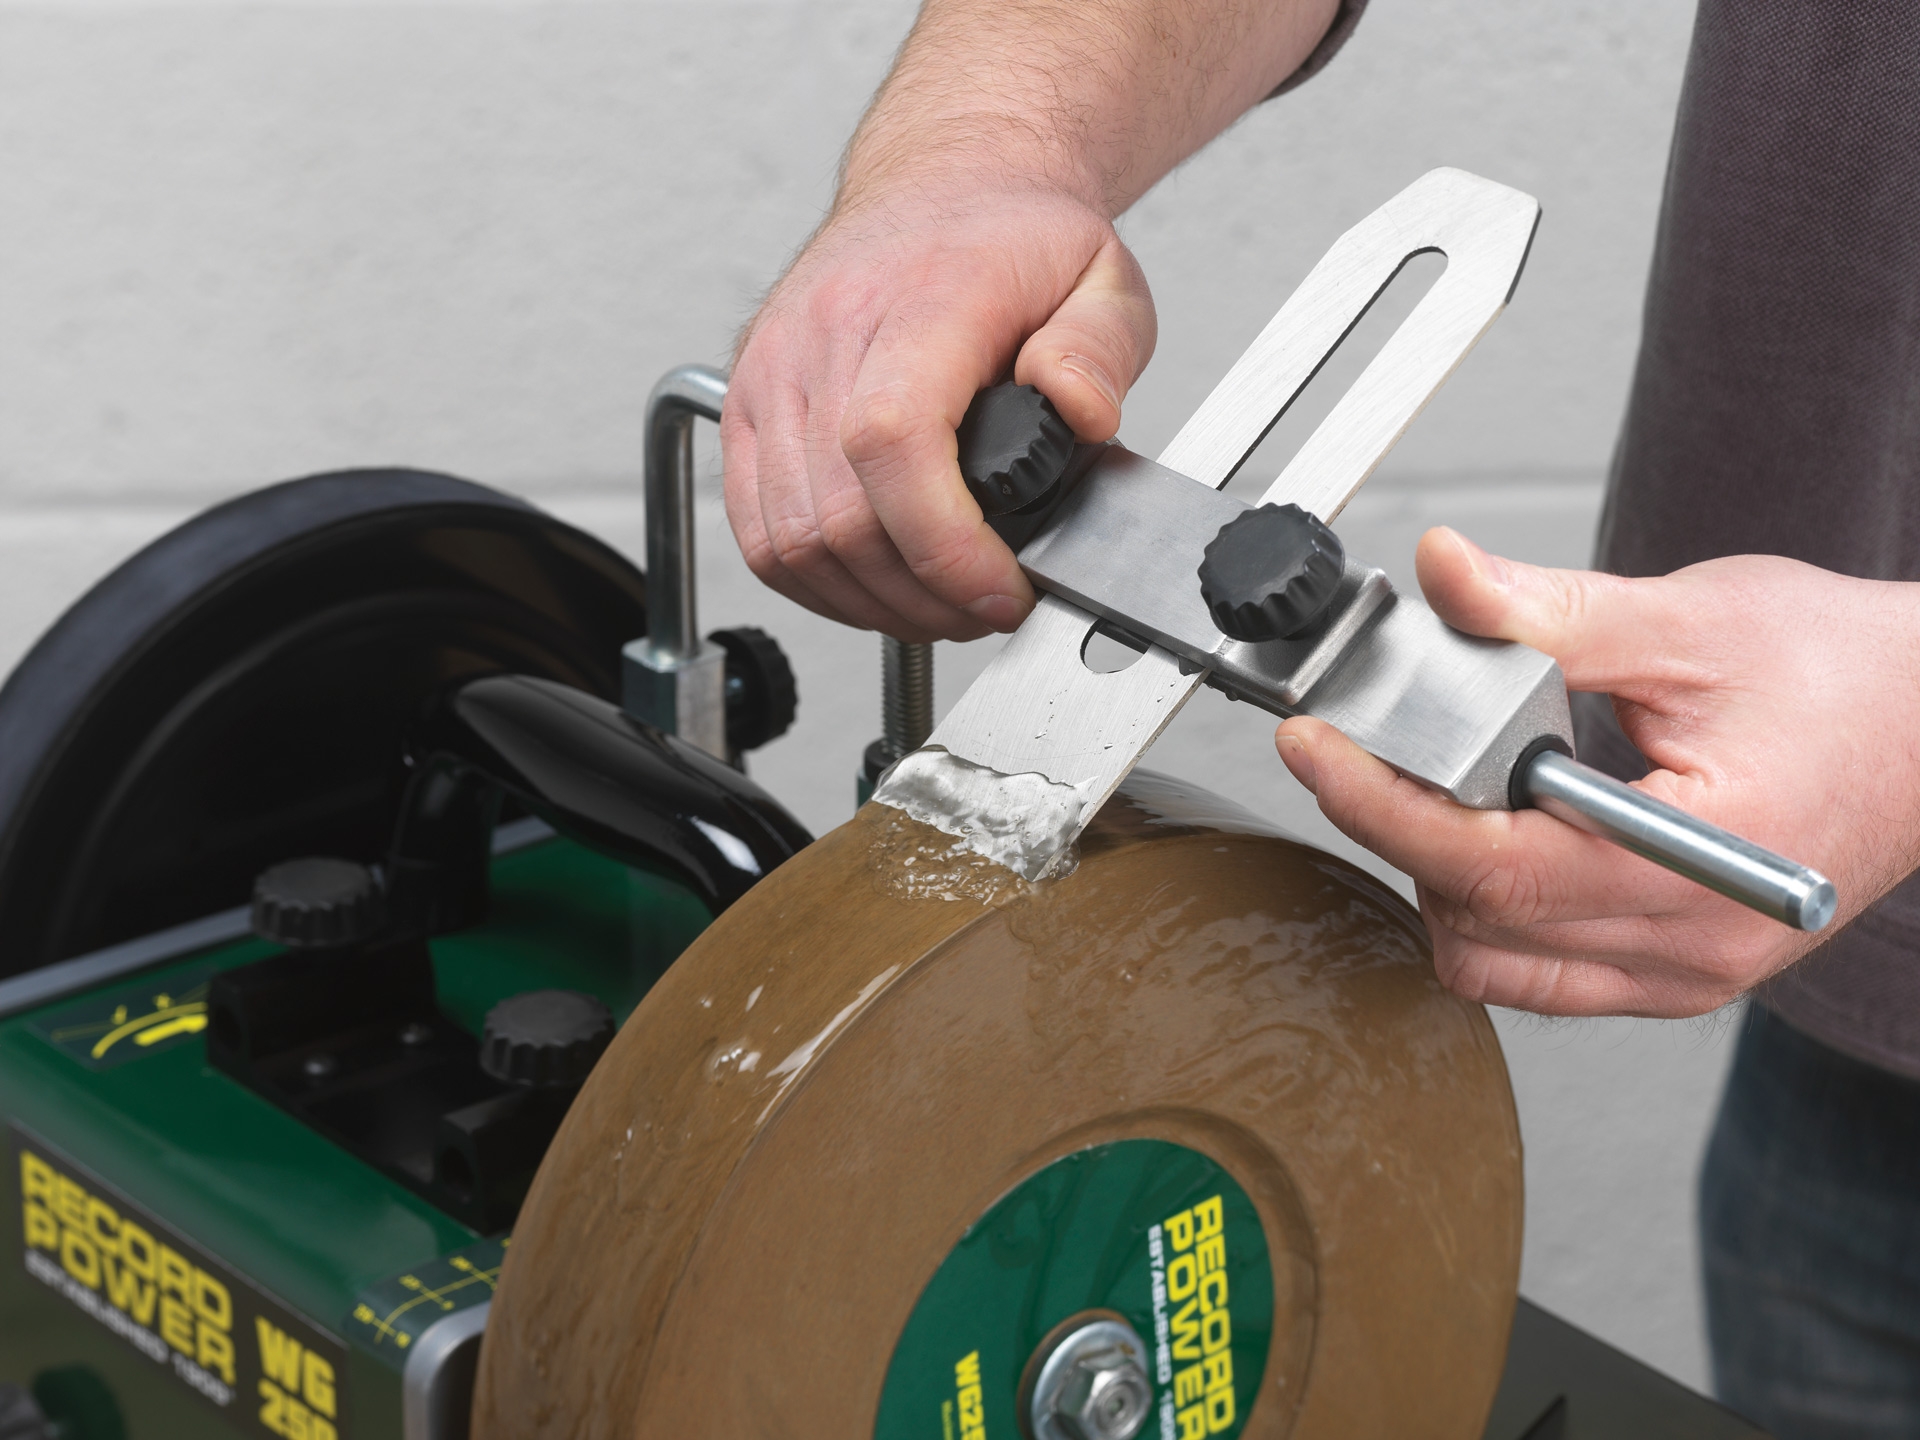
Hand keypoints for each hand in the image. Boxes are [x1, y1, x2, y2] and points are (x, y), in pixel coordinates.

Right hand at [723, 187, 1153, 640]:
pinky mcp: (746, 409)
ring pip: (793, 543)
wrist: (943, 183)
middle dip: (925, 596)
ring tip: (941, 602)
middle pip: (839, 518)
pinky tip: (878, 584)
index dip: (942, 545)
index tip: (1000, 589)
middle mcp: (821, 336)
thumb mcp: (1101, 278)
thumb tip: (1082, 416)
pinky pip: (759, 534)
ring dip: (872, 602)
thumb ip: (1100, 350)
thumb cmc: (1012, 238)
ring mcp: (771, 375)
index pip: (891, 441)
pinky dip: (817, 583)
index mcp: (915, 302)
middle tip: (988, 604)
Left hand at [1273, 527, 1919, 1017]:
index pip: (1492, 865)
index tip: (1312, 748)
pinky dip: (1492, 912)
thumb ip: (1552, 612)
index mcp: (1706, 859)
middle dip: (1399, 830)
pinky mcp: (1680, 976)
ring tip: (1454, 785)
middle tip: (1375, 744)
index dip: (1380, 806)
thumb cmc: (1846, 671)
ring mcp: (1689, 973)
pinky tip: (1503, 832)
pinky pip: (1541, 974)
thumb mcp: (1694, 620)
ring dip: (1441, 880)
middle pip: (1476, 920)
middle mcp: (1697, 942)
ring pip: (1494, 965)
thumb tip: (1444, 573)